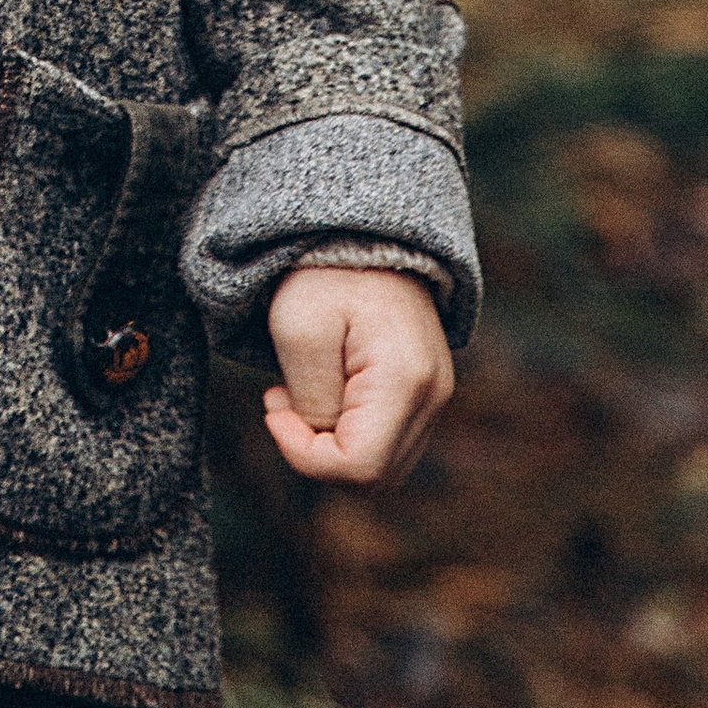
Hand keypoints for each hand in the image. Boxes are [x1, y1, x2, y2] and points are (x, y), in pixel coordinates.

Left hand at [262, 263, 453, 486]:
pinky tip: (322, 388)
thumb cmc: (324, 274)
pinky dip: (349, 430)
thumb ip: (313, 402)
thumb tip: (322, 443)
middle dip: (318, 454)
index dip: (305, 456)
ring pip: (383, 465)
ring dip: (333, 443)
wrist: (361, 230)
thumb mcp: (299, 331)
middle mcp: (433, 395)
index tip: (271, 408)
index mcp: (405, 380)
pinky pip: (387, 440)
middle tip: (281, 400)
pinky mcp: (424, 390)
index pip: (360, 468)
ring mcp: (435, 395)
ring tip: (297, 391)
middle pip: (376, 477)